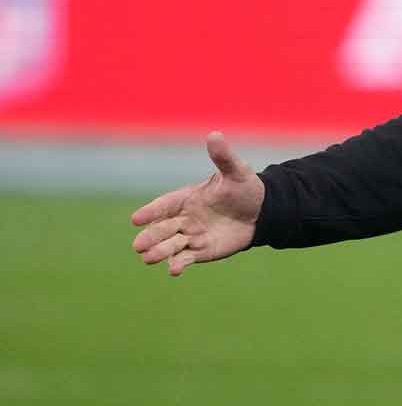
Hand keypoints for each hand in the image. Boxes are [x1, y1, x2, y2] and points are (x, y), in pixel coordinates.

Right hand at [131, 132, 264, 276]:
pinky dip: (178, 265)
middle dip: (150, 236)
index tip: (136, 219)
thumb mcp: (236, 171)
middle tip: (138, 245)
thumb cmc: (245, 188)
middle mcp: (185, 218)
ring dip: (160, 251)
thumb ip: (223, 157)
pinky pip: (186, 259)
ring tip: (149, 258)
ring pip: (170, 245)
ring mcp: (191, 236)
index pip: (164, 205)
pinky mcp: (201, 251)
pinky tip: (174, 270)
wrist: (262, 212)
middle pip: (162, 228)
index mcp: (187, 198)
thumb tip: (215, 134)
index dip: (151, 211)